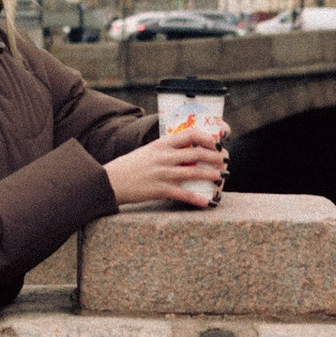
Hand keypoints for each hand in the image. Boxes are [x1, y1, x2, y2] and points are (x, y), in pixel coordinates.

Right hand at [107, 120, 228, 209]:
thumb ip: (165, 151)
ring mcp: (162, 173)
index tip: (215, 143)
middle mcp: (164, 156)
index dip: (205, 138)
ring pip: (193, 172)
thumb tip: (183, 152)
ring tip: (220, 177)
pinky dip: (197, 199)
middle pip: (195, 153)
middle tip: (224, 161)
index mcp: (161, 144)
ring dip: (210, 175)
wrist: (112, 181)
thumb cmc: (130, 166)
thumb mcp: (147, 151)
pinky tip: (207, 202)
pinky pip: (183, 194)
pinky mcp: (160, 189)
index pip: (189, 134)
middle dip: (214, 157)